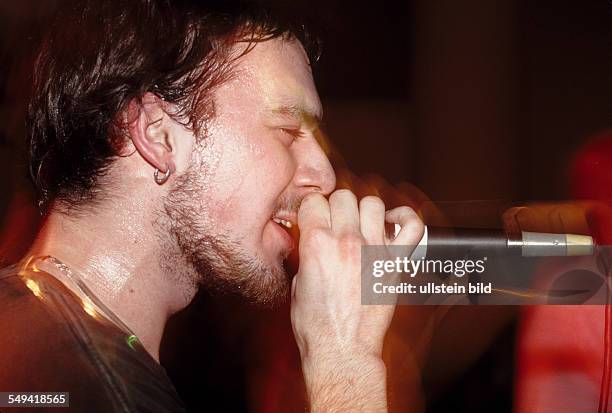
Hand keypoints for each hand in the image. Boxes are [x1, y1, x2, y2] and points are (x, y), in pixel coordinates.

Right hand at [290, 189, 423, 410]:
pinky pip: (411, 225)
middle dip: (335, 208)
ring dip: (363, 212)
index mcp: (316, 245)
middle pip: (342, 197)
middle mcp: (347, 242)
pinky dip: (404, 218)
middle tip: (334, 225)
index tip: (312, 220)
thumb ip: (306, 252)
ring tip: (359, 226)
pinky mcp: (395, 263)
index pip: (313, 201)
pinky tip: (390, 225)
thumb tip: (312, 237)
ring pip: (372, 203)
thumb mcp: (296, 282)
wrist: (342, 350)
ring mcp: (374, 250)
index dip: (311, 210)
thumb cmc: (316, 325)